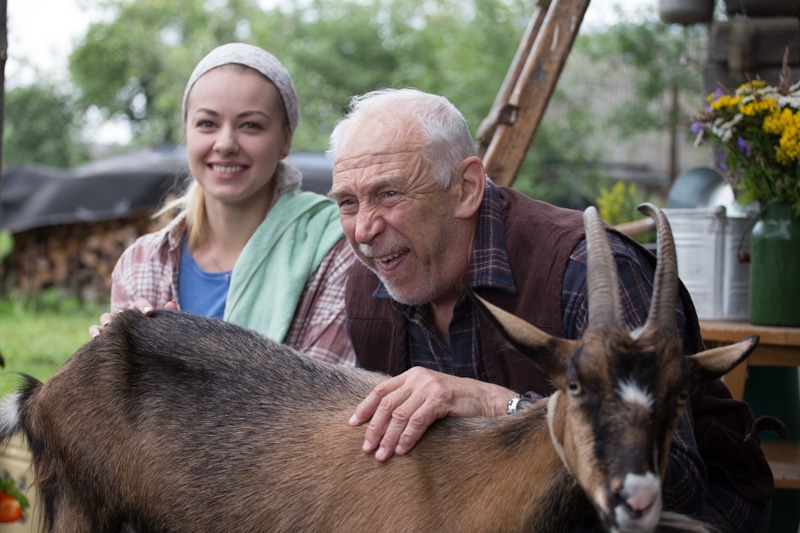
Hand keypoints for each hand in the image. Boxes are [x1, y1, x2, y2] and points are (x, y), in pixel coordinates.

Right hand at [88, 298, 176, 337]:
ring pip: (105, 318)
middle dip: (122, 314)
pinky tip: (97, 337)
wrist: (136, 353)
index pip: (139, 303)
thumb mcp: (159, 327)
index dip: (144, 306)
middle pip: (120, 310)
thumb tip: (172, 302)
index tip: (150, 313)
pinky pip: (94, 329)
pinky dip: (94, 331)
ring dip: (106, 321)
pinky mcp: (101, 334)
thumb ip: (166, 316)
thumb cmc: (150, 337)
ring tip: (109, 326)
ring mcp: (110, 325)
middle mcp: (123, 316)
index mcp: (138, 312)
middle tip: (125, 317)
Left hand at [348, 367, 514, 461]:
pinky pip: (418, 421)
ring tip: (382, 455)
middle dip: (374, 428)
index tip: (352, 424)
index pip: (380, 391)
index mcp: (411, 375)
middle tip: (367, 448)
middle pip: (387, 404)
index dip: (365, 408)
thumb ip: (408, 401)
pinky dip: (407, 437)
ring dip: (389, 438)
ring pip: (400, 415)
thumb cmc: (455, 403)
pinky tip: (402, 450)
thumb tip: (382, 423)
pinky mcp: (441, 398)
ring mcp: (429, 387)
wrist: (486, 400)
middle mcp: (417, 378)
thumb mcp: (427, 396)